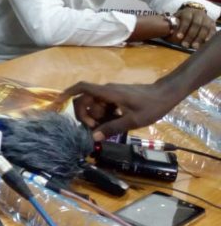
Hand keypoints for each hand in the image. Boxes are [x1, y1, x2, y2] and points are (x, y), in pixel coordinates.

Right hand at [62, 81, 176, 139]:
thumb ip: (112, 128)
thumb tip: (93, 136)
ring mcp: (111, 94)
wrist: (167, 94)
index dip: (67, 93)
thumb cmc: (151, 106)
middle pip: (85, 101)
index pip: (82, 88)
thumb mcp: (133, 120)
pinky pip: (103, 106)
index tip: (58, 103)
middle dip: (85, 115)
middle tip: (95, 129)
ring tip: (109, 128)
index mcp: (107, 93)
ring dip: (96, 117)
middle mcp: (106, 91)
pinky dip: (104, 115)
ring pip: (94, 105)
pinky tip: (115, 123)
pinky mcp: (116, 98)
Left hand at [168, 7, 213, 48]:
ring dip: (199, 38)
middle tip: (185, 45)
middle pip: (196, 24)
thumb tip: (168, 33)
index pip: (186, 19)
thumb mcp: (176, 18)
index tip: (178, 37)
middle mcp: (198, 14)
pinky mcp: (212, 23)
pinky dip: (210, 36)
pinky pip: (212, 30)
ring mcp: (206, 18)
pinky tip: (206, 42)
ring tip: (194, 46)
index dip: (183, 28)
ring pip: (204, 28)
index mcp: (187, 12)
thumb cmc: (182, 18)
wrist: (194, 12)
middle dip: (190, 35)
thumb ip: (172, 25)